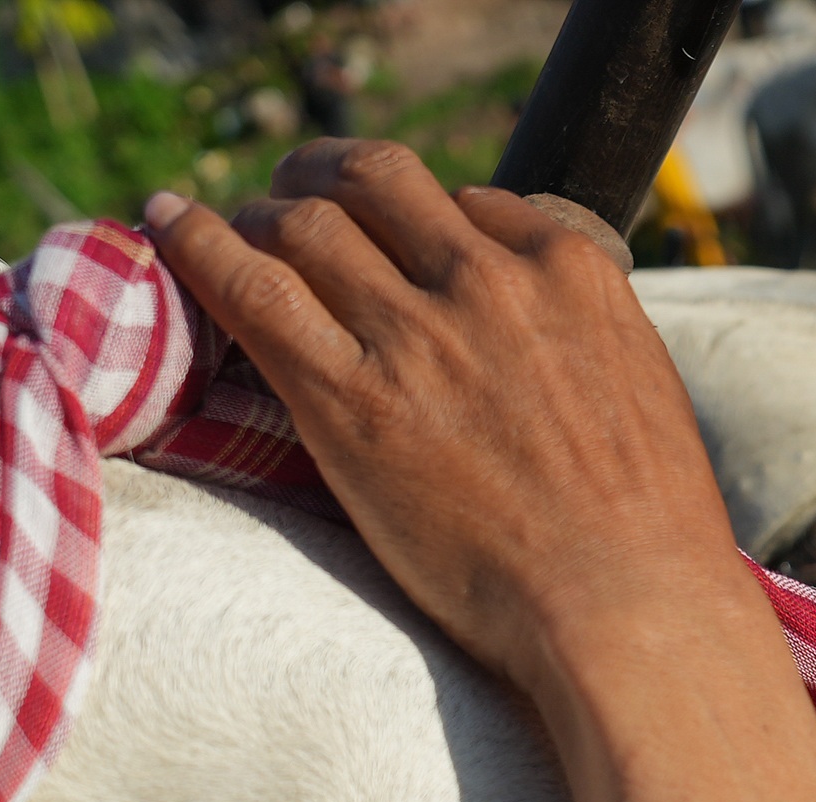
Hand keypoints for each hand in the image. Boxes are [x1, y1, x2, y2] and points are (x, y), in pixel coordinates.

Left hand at [142, 148, 815, 801]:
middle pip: (377, 182)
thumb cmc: (649, 537)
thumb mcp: (642, 395)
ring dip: (258, 212)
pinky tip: (165, 220)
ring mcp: (414, 333)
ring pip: (304, 222)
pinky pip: (249, 287)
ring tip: (230, 227)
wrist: (628, 609)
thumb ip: (582, 344)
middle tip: (291, 197)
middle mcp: (487, 278)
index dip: (420, 220)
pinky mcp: (347, 398)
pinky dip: (196, 240)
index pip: (470, 202)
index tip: (395, 244)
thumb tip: (546, 348)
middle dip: (323, 179)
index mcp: (570, 268)